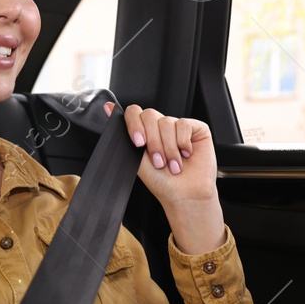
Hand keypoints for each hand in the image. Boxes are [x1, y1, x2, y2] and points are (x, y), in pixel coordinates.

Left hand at [104, 100, 218, 206]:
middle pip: (150, 115)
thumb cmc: (162, 182)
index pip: (135, 113)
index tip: (139, 144)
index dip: (135, 125)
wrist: (184, 195)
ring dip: (168, 148)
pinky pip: (184, 125)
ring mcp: (178, 127)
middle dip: (153, 142)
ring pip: (167, 122)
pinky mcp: (196, 129)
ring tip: (172, 165)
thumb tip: (108, 108)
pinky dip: (183, 143)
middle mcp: (161, 127)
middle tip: (158, 161)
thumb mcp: (137, 159)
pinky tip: (185, 155)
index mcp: (146, 132)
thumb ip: (125, 135)